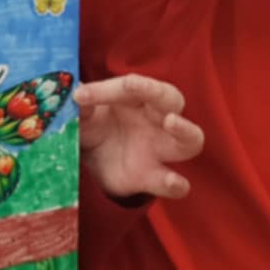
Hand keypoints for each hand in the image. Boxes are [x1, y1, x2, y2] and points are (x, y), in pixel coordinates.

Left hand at [75, 75, 203, 200]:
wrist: (93, 161)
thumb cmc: (96, 126)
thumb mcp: (84, 115)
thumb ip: (83, 108)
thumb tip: (78, 99)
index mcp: (139, 98)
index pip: (131, 87)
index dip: (106, 89)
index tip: (80, 96)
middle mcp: (157, 120)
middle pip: (171, 100)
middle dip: (157, 91)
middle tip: (133, 85)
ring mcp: (161, 149)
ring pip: (191, 139)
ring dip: (185, 130)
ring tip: (171, 122)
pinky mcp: (154, 178)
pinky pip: (176, 184)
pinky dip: (177, 184)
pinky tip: (172, 182)